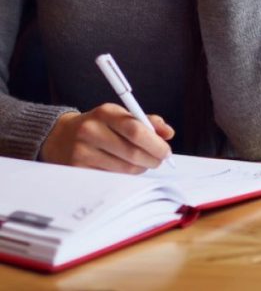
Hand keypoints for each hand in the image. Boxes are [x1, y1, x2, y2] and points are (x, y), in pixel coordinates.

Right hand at [39, 104, 174, 173]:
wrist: (61, 137)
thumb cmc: (99, 126)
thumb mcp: (119, 116)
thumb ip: (145, 121)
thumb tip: (169, 133)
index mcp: (105, 112)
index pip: (135, 129)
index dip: (155, 143)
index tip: (166, 150)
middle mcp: (91, 131)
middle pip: (132, 152)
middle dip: (152, 159)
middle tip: (160, 160)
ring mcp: (82, 152)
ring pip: (124, 169)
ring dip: (141, 168)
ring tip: (143, 163)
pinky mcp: (77, 171)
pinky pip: (112, 178)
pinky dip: (125, 176)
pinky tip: (126, 168)